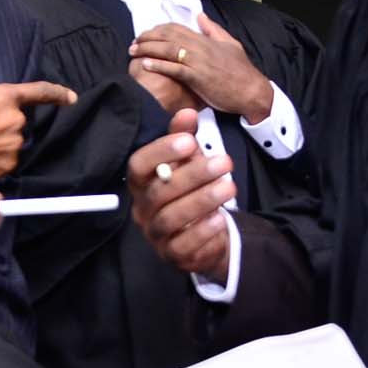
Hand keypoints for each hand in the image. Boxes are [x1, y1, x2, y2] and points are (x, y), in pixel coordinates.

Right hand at [0, 81, 76, 181]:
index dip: (57, 94)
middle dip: (1, 126)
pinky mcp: (5, 169)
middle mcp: (14, 122)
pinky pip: (3, 163)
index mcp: (4, 97)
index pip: (39, 92)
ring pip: (11, 145)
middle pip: (18, 124)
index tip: (70, 98)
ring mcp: (12, 148)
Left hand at [128, 16, 274, 121]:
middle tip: (134, 43)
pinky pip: (174, 69)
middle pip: (167, 36)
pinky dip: (159, 65)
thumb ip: (213, 29)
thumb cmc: (242, 71)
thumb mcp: (230, 43)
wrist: (252, 91)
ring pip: (168, 50)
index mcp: (205, 39)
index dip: (158, 30)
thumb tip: (200, 16)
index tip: (146, 34)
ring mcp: (198, 62)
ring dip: (148, 49)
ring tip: (134, 52)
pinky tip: (146, 65)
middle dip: (147, 38)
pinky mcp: (198, 78)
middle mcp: (200, 47)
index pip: (176, 28)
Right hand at [128, 110, 234, 278]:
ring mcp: (155, 234)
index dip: (160, 152)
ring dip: (201, 201)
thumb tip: (188, 112)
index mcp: (141, 183)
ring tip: (229, 187)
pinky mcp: (172, 255)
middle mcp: (143, 209)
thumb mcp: (187, 162)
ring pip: (171, 218)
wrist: (204, 234)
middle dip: (192, 175)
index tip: (189, 141)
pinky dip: (203, 232)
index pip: (138, 166)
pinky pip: (183, 245)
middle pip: (159, 192)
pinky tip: (221, 218)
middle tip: (224, 162)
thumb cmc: (190, 191)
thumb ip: (184, 138)